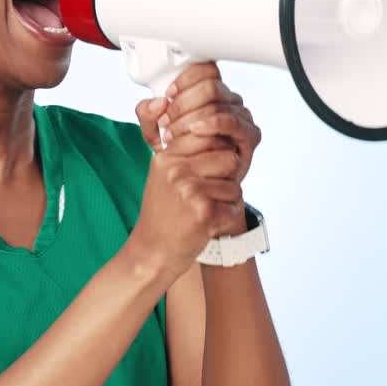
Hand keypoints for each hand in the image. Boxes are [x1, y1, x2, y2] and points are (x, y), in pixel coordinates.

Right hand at [127, 126, 244, 276]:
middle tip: (207, 195)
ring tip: (204, 211)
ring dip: (227, 201)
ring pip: (235, 185)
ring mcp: (189, 191)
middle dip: (226, 178)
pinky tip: (207, 225)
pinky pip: (234, 208)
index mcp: (167, 157)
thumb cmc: (163, 214)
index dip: (216, 157)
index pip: (210, 136)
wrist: (151, 253)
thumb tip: (221, 132)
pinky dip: (226, 220)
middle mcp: (176, 170)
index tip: (204, 176)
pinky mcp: (203, 213)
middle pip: (229, 157)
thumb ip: (187, 152)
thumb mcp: (165, 175)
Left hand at [134, 62, 261, 182]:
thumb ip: (148, 116)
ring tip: (173, 135)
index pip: (205, 69)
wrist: (196, 185)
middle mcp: (229, 99)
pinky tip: (196, 130)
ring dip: (190, 118)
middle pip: (210, 85)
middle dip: (183, 103)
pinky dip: (212, 123)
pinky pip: (233, 121)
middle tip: (165, 122)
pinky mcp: (249, 135)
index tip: (168, 94)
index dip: (185, 79)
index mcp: (210, 92)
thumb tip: (157, 102)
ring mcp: (241, 116)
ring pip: (218, 103)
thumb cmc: (179, 155)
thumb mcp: (155, 134)